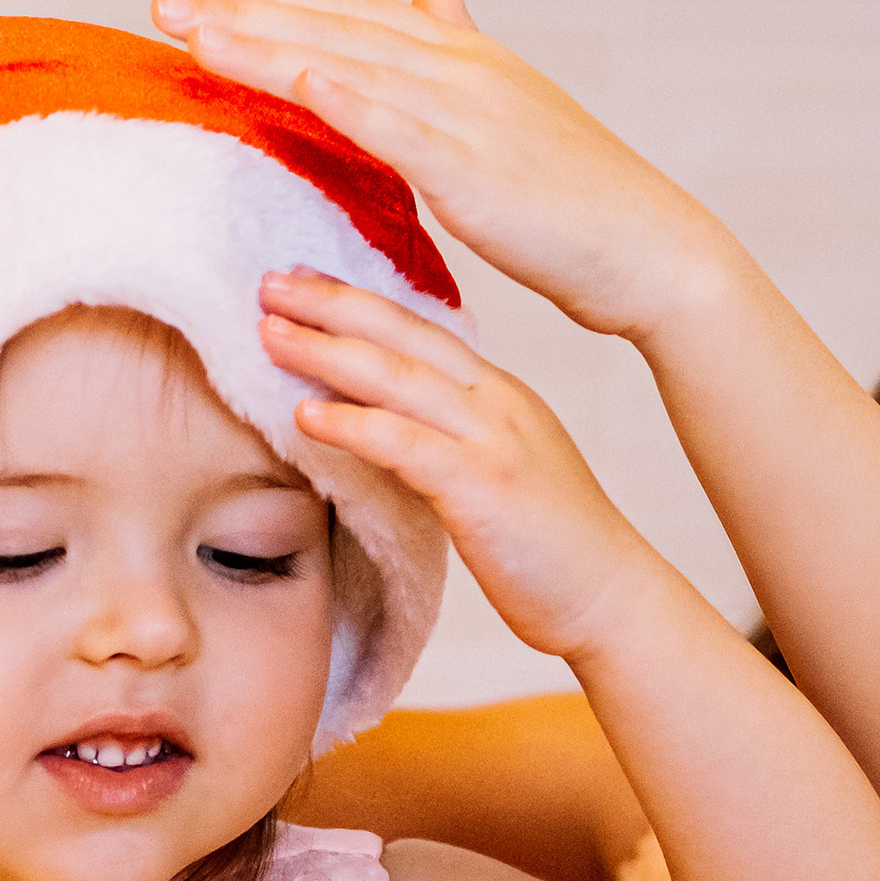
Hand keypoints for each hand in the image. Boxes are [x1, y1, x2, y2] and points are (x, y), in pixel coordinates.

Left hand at [151, 0, 732, 340]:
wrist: (646, 249)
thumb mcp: (509, 109)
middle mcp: (461, 68)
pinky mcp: (474, 166)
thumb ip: (462, 47)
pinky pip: (397, 126)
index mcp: (464, 57)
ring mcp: (468, 112)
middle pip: (335, 27)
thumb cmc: (575, 200)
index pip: (352, 13)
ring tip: (197, 34)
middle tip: (168, 5)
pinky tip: (294, 79)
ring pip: (349, 65)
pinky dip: (344, 96)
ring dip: (269, 45)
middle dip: (247, 12)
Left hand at [259, 266, 664, 662]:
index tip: (302, 282)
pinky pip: (407, 444)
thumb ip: (447, 441)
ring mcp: (493, 441)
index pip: (419, 330)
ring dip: (327, 351)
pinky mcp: (485, 488)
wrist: (612, 598)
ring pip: (399, 376)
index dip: (357, 302)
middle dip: (331, 304)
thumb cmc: (551, 549)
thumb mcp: (497, 471)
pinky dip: (353, 424)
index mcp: (498, 394)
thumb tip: (383, 430)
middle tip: (268, 284)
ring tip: (269, 335)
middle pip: (403, 334)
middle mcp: (496, 403)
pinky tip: (305, 415)